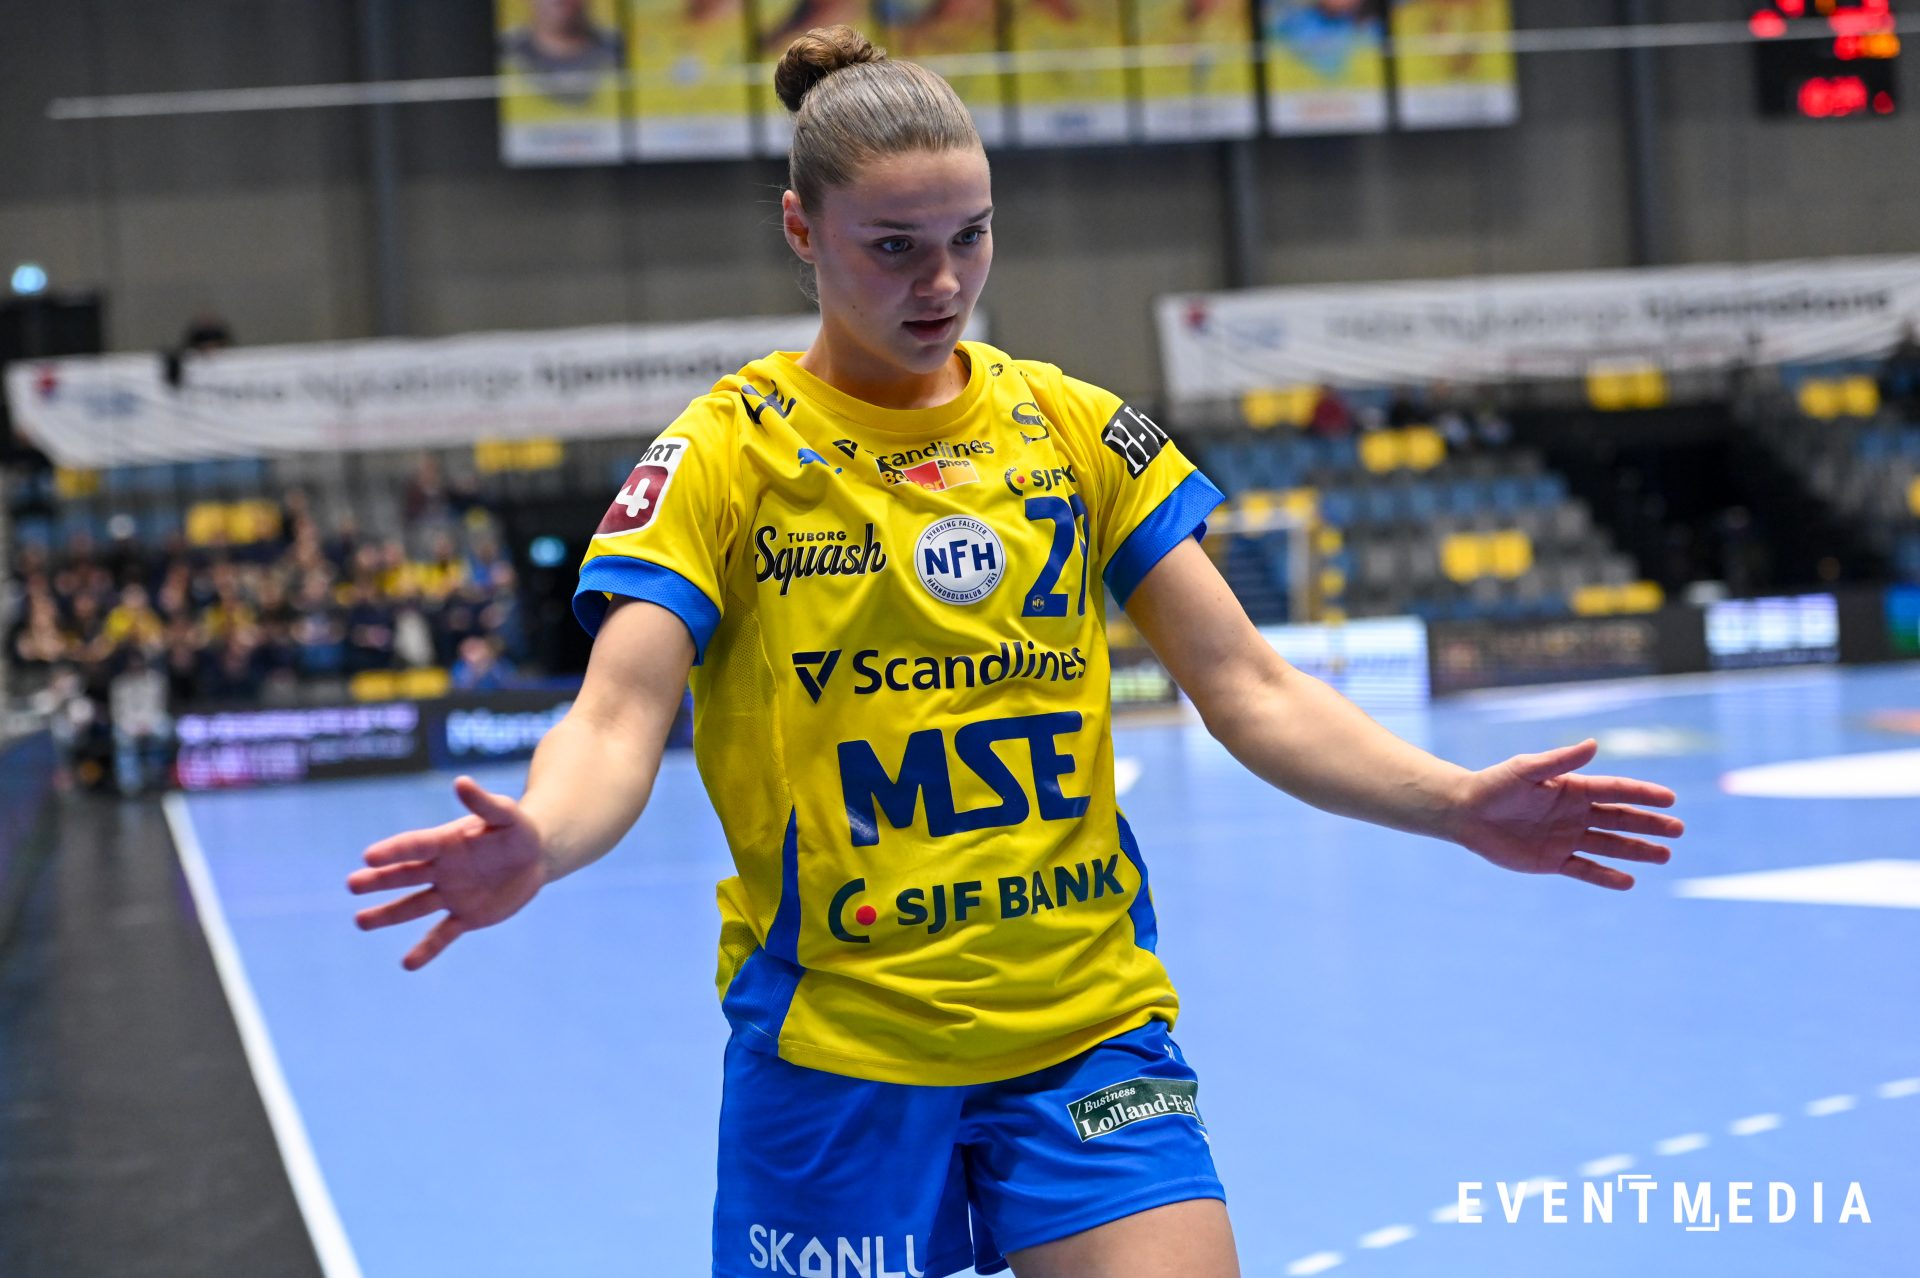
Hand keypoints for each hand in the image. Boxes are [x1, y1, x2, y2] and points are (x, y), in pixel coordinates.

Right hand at [347, 776, 546, 968]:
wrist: (535, 855)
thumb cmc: (516, 828)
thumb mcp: (506, 814)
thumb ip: (484, 802)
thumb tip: (461, 782)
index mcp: (446, 842)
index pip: (415, 846)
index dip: (394, 851)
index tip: (369, 857)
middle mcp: (442, 869)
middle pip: (405, 875)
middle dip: (380, 881)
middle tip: (352, 885)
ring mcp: (451, 894)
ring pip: (415, 906)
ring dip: (388, 914)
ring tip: (360, 921)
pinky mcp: (467, 916)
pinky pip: (443, 934)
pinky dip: (427, 949)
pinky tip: (407, 964)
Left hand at [1452, 740, 1681, 890]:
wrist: (1466, 812)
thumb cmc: (1496, 785)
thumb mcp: (1527, 770)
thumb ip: (1560, 761)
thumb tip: (1594, 745)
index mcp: (1573, 788)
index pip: (1615, 790)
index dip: (1642, 794)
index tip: (1670, 799)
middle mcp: (1575, 814)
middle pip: (1620, 819)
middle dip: (1649, 824)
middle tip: (1678, 829)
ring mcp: (1567, 838)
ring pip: (1610, 846)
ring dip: (1637, 851)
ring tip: (1665, 856)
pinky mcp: (1553, 860)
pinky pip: (1585, 869)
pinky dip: (1605, 876)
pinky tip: (1628, 882)